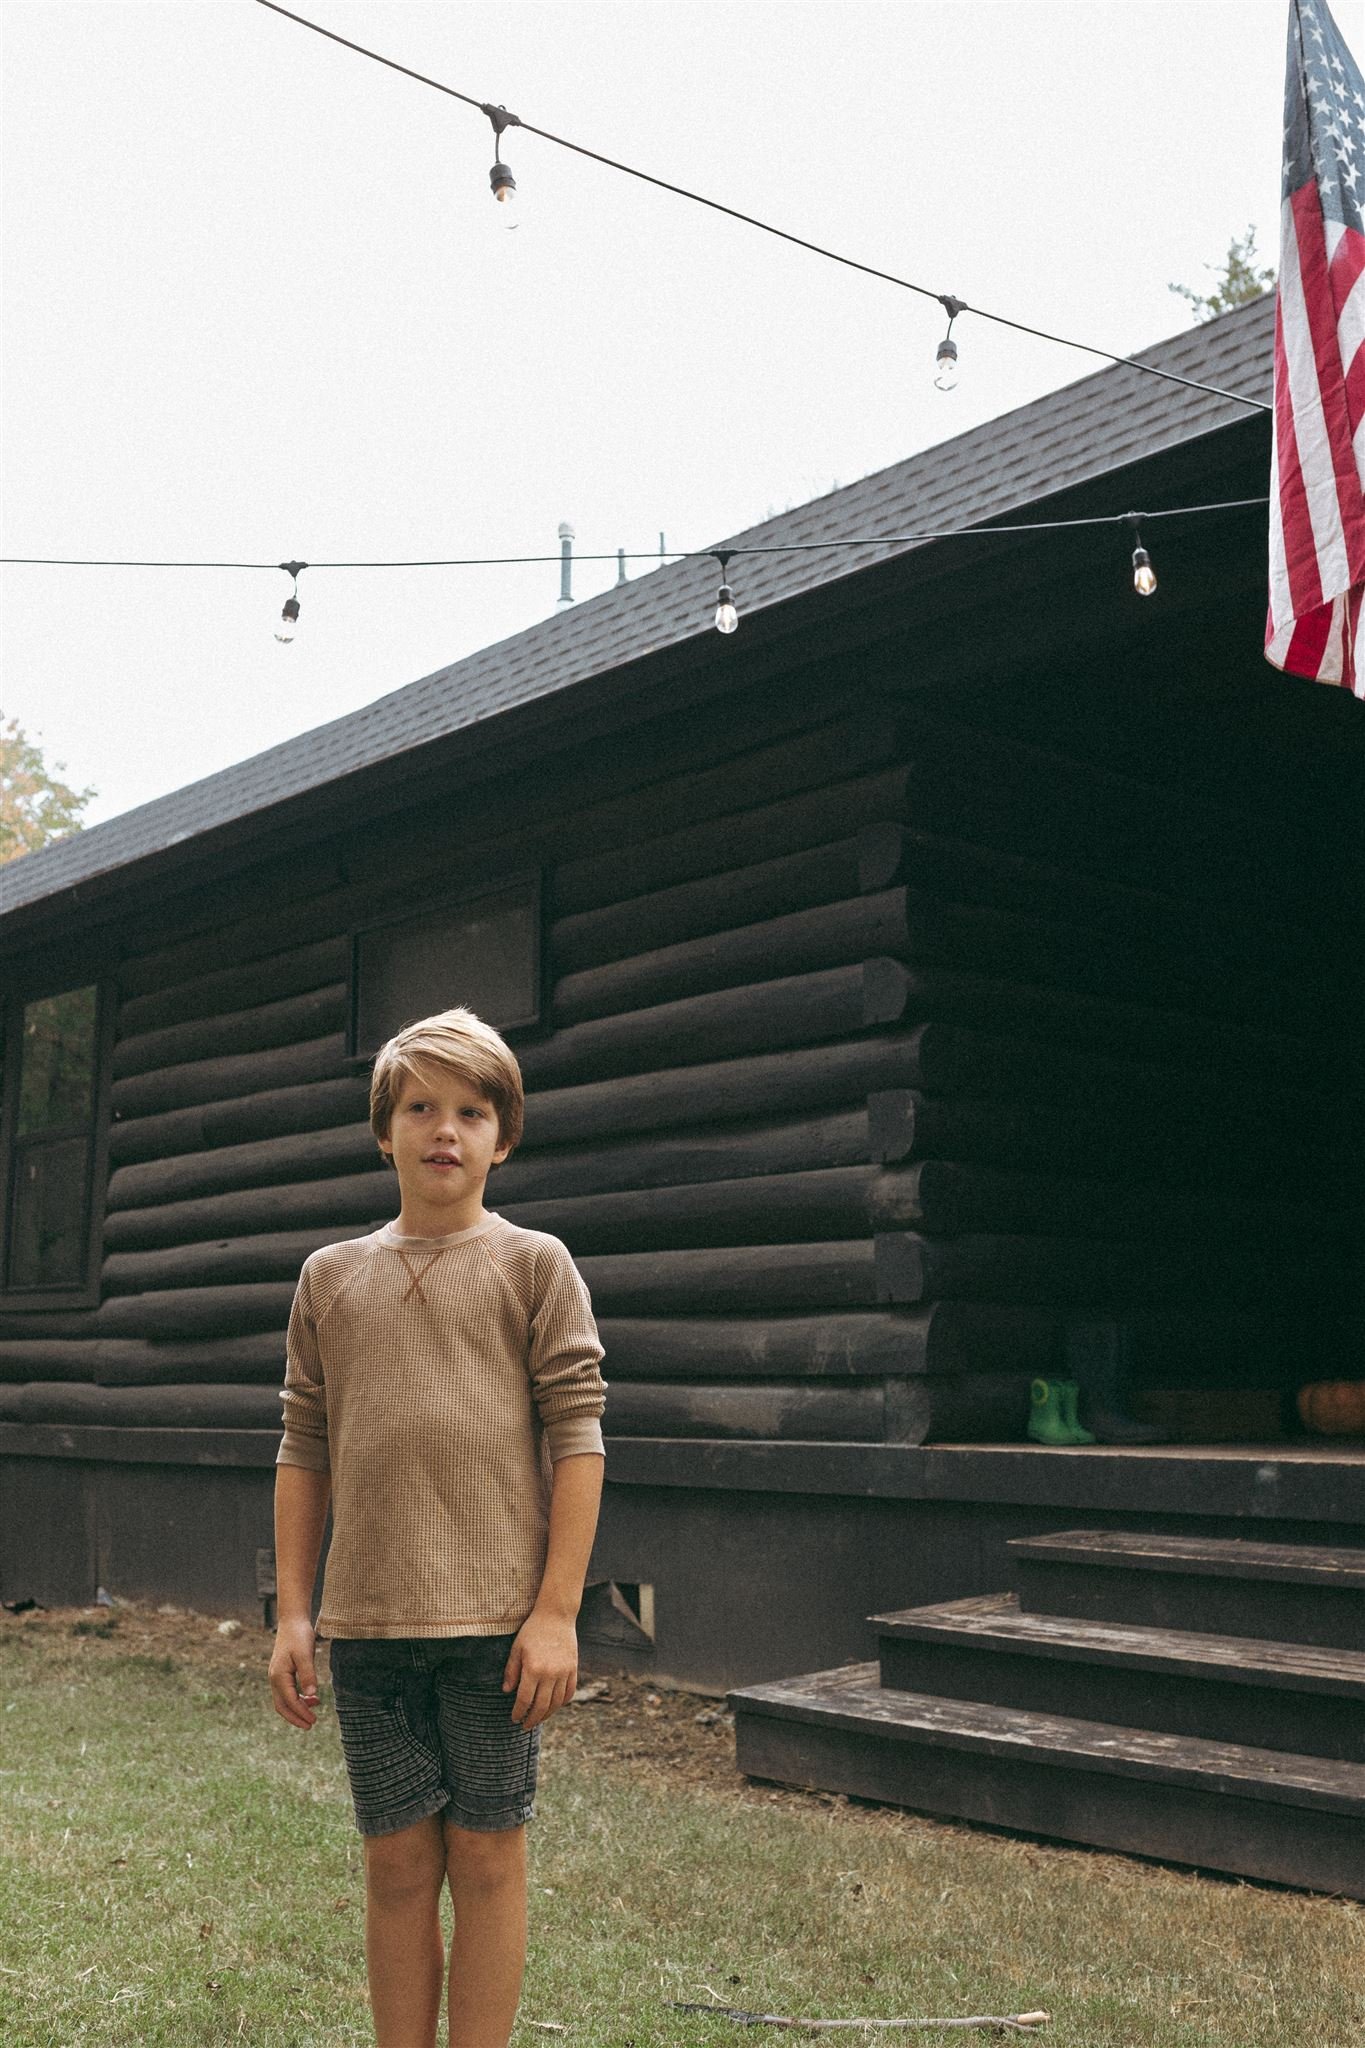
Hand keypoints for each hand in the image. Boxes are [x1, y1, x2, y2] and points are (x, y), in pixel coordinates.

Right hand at [269, 1617, 321, 1729]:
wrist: (292, 1620)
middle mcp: (275, 1678)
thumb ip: (308, 1675)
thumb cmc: (299, 1635)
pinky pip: (287, 1692)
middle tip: (311, 1725)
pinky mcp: (282, 1673)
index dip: (301, 1713)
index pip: (290, 1701)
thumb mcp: (305, 1655)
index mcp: (279, 1676)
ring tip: (313, 1713)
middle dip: (296, 1717)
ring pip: (284, 1700)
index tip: (313, 1721)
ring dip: (297, 1709)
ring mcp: (277, 1676)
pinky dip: (297, 1699)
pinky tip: (311, 1698)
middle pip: (282, 1706)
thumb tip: (311, 1695)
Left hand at [502, 1609, 577, 1729]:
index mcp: (533, 1669)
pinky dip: (562, 1703)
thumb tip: (506, 1691)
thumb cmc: (533, 1631)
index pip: (525, 1700)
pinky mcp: (573, 1669)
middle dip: (532, 1719)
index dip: (519, 1712)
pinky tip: (554, 1706)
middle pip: (541, 1706)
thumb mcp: (516, 1649)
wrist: (556, 1616)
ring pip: (556, 1703)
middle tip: (525, 1725)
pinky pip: (569, 1693)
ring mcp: (564, 1672)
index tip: (514, 1718)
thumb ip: (511, 1671)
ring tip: (538, 1718)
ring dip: (546, 1715)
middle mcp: (550, 1674)